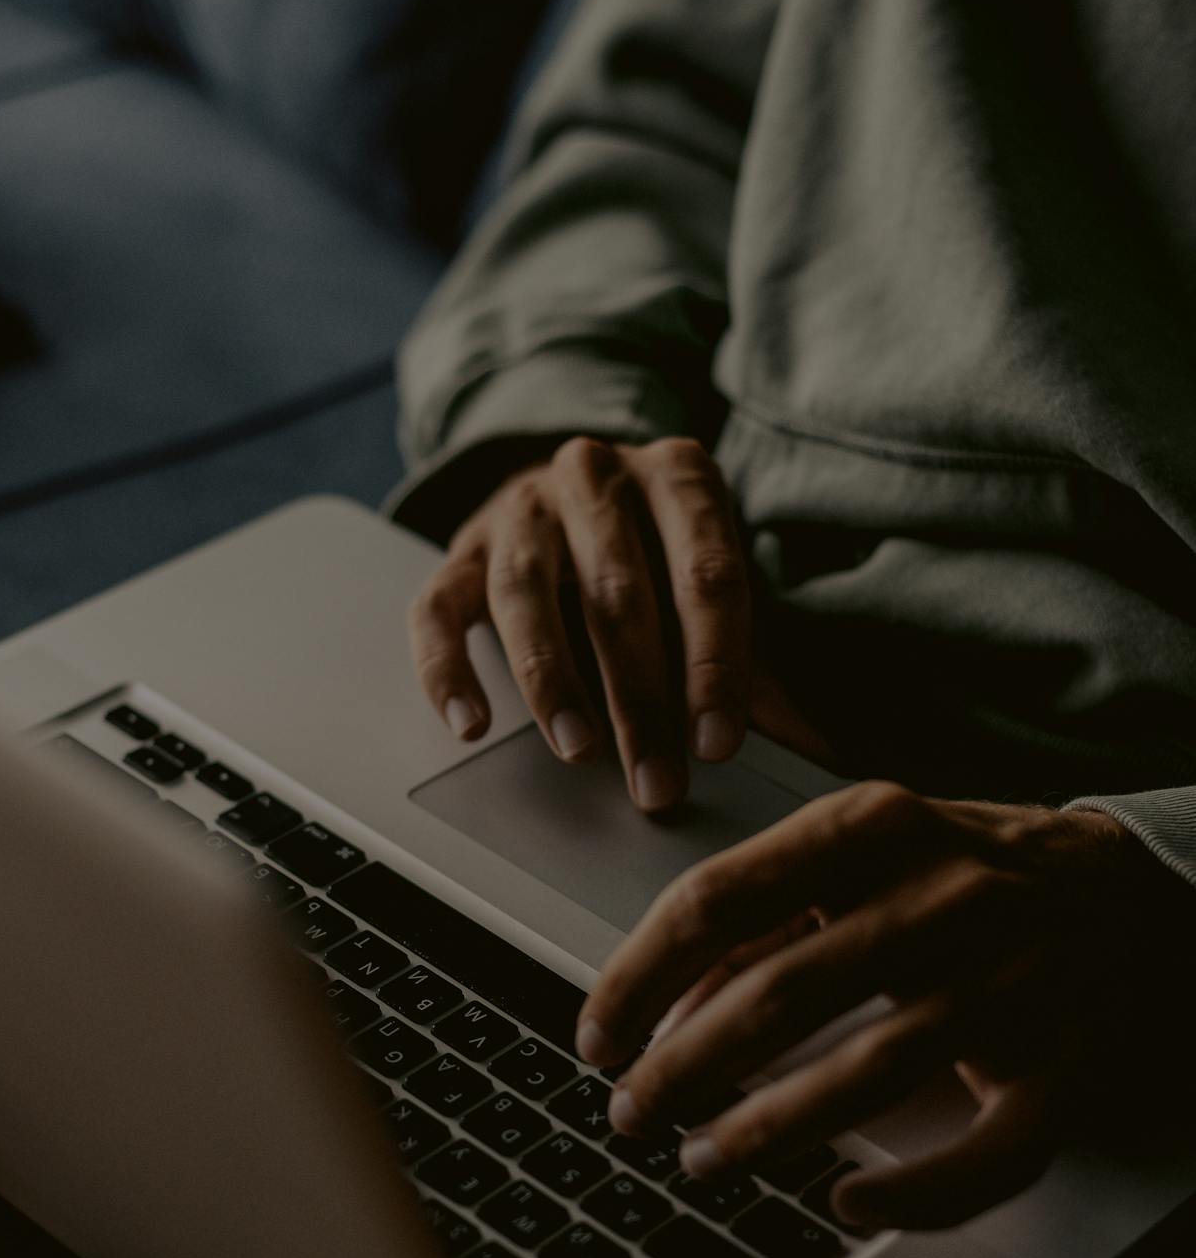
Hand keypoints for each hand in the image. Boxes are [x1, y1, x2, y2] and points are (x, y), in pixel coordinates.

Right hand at [408, 435, 750, 811]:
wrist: (572, 492)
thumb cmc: (659, 556)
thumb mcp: (715, 590)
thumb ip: (759, 666)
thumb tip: (818, 754)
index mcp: (677, 475)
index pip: (706, 574)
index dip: (715, 665)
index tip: (717, 746)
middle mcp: (593, 475)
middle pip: (617, 591)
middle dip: (640, 698)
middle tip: (656, 782)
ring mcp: (518, 510)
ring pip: (525, 593)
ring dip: (553, 681)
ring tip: (578, 751)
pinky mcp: (459, 551)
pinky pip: (437, 611)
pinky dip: (447, 671)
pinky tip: (471, 726)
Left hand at [574, 784, 1194, 1229]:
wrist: (1135, 886)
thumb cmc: (967, 868)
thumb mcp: (859, 853)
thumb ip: (762, 916)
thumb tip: (661, 1004)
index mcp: (876, 826)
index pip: (722, 897)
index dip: (640, 976)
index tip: (596, 1035)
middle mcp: (945, 893)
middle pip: (783, 991)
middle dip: (684, 1066)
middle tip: (629, 1113)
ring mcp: (1013, 980)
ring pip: (873, 1067)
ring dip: (768, 1128)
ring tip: (701, 1160)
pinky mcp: (1063, 1064)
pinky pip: (991, 1149)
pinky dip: (917, 1191)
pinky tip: (846, 1200)